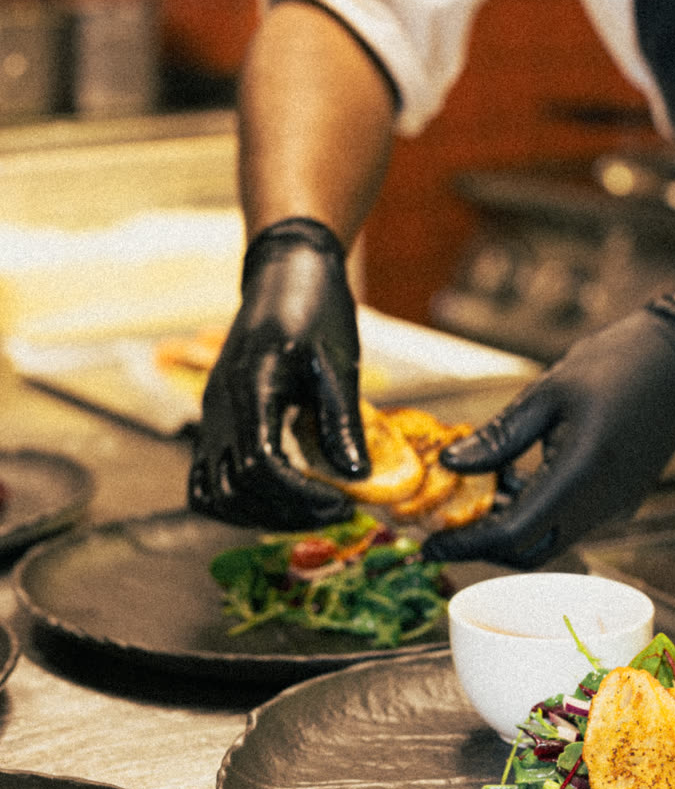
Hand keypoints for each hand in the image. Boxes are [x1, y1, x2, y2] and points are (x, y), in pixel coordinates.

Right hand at [188, 218, 368, 527]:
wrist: (284, 273)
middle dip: (288, 512)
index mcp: (250, 387)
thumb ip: (342, 422)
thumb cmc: (315, 310)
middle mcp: (219, 407)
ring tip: (308, 510)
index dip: (301, 498)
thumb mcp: (338, 363)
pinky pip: (204, 481)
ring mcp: (211, 416)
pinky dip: (234, 504)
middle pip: (237, 489)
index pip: (260, 467)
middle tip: (336, 512)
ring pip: (215, 494)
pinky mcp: (214, 422)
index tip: (341, 504)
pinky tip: (277, 502)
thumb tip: (357, 477)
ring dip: (261, 514)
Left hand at [421, 300, 674, 567]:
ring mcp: (614, 507)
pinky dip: (535, 514)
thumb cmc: (616, 365)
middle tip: (448, 524)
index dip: (467, 545)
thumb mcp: (547, 393)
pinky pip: (568, 523)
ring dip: (511, 527)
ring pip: (549, 540)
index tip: (431, 544)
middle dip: (485, 545)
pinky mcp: (619, 502)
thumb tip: (452, 465)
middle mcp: (601, 504)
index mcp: (580, 475)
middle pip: (530, 551)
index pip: (513, 535)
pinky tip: (518, 480)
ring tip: (482, 490)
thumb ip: (499, 436)